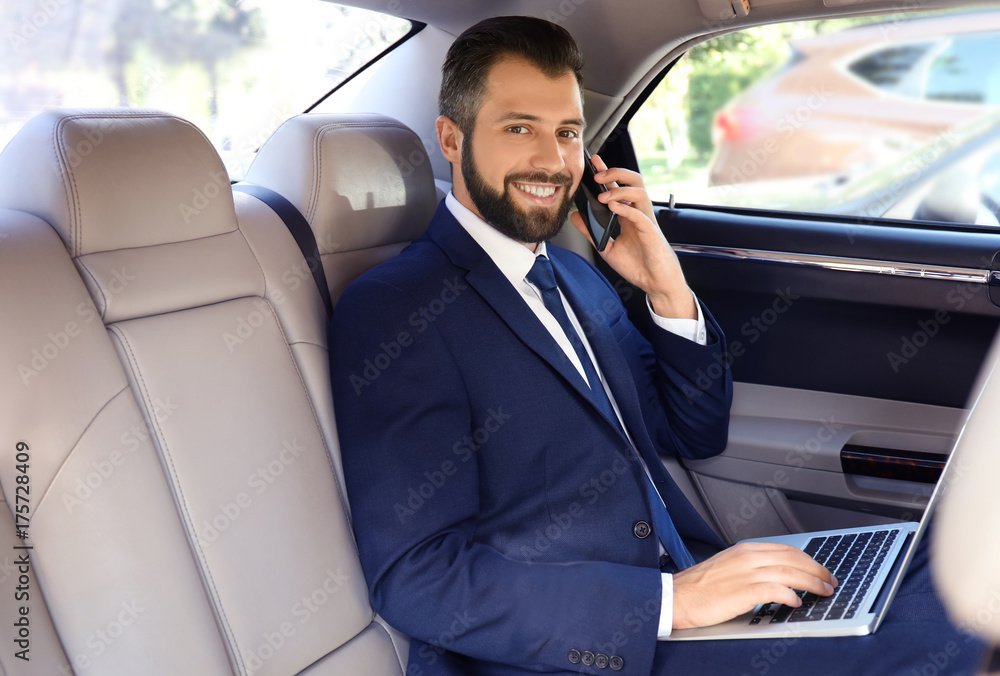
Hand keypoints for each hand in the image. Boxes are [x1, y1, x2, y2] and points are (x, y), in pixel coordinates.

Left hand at [569, 154, 695, 319]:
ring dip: (620, 189)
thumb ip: (591, 232)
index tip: (594, 162)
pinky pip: (640, 215)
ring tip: (603, 195)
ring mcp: (647, 222)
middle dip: (616, 173)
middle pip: (633, 182)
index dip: (608, 172)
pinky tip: (613, 207)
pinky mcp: (652, 233)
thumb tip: (575, 216)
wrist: (656, 284)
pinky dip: (626, 209)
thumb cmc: (638, 267)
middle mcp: (639, 214)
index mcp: (629, 216)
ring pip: (640, 193)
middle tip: (597, 174)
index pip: (618, 187)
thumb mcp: (607, 248)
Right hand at [672, 542, 837, 629]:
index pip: (786, 549)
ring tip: (823, 591)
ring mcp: (745, 574)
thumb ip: (752, 567)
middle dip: (817, 570)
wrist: (677, 596)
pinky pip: (775, 590)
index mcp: (745, 550)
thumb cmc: (700, 587)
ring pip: (789, 573)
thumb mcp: (728, 567)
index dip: (809, 560)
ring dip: (812, 582)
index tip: (821, 570)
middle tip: (830, 581)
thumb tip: (778, 576)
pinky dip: (790, 594)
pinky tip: (797, 601)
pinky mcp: (743, 592)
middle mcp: (747, 558)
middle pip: (793, 559)